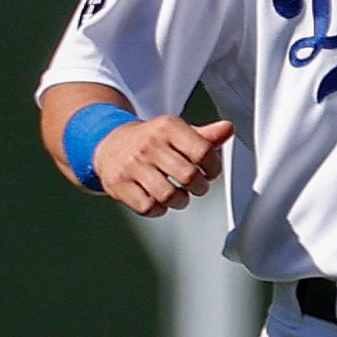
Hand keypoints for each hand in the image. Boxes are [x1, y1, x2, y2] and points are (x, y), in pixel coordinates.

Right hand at [96, 115, 232, 216]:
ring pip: (168, 195)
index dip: (214, 168)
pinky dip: (159, 209)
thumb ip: (205, 135)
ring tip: (179, 195)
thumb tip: (228, 128)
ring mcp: (131, 165)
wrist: (108, 144)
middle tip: (197, 186)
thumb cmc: (151, 141)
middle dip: (200, 187)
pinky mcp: (118, 184)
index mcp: (167, 127)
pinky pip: (148, 207)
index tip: (210, 172)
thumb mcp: (176, 132)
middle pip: (188, 176)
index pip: (203, 151)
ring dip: (180, 201)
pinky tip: (159, 200)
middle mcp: (148, 144)